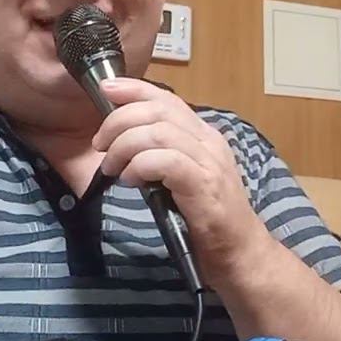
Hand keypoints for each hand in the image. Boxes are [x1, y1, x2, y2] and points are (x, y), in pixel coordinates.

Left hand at [93, 78, 275, 288]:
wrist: (240, 252)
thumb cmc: (208, 218)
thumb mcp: (185, 176)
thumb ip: (165, 155)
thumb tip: (127, 140)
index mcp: (204, 136)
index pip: (168, 98)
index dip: (135, 89)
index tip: (106, 88)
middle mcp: (208, 141)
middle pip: (159, 110)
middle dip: (120, 119)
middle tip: (100, 142)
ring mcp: (208, 162)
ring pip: (159, 132)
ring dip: (125, 145)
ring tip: (112, 166)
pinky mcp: (203, 184)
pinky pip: (165, 161)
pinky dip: (140, 165)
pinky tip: (131, 180)